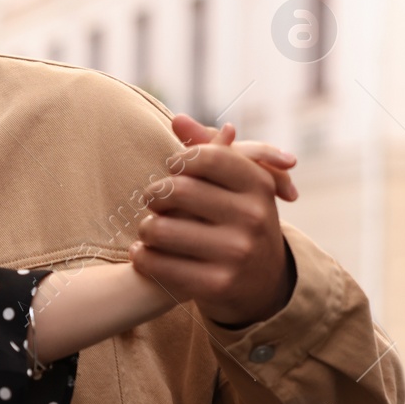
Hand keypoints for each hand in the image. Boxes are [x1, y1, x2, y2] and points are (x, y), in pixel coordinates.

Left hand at [131, 115, 297, 326]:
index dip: (177, 161)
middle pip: (176, 190)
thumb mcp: (235, 185)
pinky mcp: (218, 284)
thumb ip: (206, 149)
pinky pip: (158, 265)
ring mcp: (237, 253)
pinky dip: (142, 257)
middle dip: (154, 195)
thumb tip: (177, 119)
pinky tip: (143, 253)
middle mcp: (253, 217)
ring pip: (160, 229)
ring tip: (148, 229)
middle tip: (152, 202)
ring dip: (145, 228)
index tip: (171, 170)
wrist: (263, 283)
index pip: (204, 157)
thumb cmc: (238, 220)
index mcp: (257, 185)